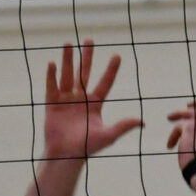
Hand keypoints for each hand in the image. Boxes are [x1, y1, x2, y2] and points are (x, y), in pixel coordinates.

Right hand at [41, 40, 142, 165]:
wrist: (66, 155)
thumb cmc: (88, 147)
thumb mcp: (109, 135)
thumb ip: (124, 125)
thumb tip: (143, 122)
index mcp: (95, 104)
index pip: (105, 83)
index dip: (111, 70)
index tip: (117, 55)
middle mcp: (80, 98)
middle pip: (85, 72)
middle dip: (87, 56)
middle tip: (89, 39)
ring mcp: (65, 100)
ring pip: (68, 75)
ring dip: (68, 59)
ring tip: (68, 43)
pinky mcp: (52, 104)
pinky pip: (51, 87)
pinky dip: (51, 76)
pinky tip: (53, 64)